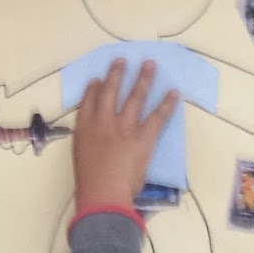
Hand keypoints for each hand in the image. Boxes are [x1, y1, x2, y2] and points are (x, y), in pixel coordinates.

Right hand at [72, 59, 176, 209]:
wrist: (103, 192)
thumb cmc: (89, 180)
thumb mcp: (80, 155)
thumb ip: (87, 140)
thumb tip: (95, 137)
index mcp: (84, 127)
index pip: (89, 100)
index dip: (93, 88)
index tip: (97, 79)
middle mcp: (103, 121)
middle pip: (110, 91)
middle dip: (116, 74)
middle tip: (121, 60)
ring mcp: (124, 126)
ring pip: (134, 96)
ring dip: (143, 78)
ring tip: (149, 64)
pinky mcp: (143, 136)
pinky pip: (157, 116)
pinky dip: (167, 104)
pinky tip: (173, 92)